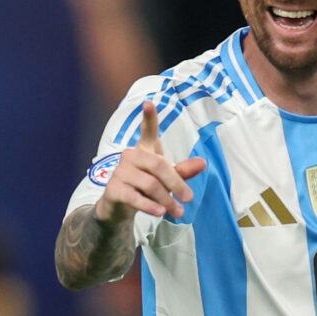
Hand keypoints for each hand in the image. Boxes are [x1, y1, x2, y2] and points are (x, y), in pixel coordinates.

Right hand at [94, 101, 206, 221]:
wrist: (119, 208)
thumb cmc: (145, 187)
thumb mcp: (166, 179)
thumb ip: (183, 171)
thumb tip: (203, 163)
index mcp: (144, 150)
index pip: (148, 131)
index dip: (149, 117)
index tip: (149, 103)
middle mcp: (130, 156)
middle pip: (159, 166)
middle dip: (177, 184)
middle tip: (189, 199)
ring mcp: (120, 172)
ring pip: (150, 184)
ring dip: (167, 200)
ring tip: (178, 212)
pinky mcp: (113, 189)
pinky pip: (135, 197)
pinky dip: (150, 206)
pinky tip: (160, 212)